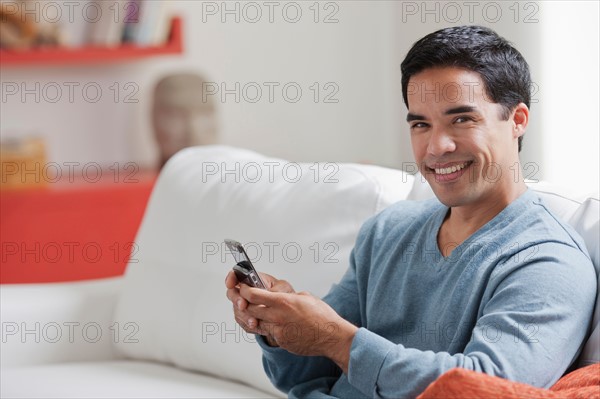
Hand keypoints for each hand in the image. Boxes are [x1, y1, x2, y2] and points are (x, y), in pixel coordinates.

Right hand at [225, 271, 293, 345]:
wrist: (287, 311)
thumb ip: (273, 290)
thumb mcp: (283, 288)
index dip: (231, 278)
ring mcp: (244, 303)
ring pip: (236, 308)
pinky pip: (241, 320)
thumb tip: (266, 292)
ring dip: (243, 315)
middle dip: (236, 299)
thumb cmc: (284, 295)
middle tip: (243, 304)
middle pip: (232, 292)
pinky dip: (247, 323)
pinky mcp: (245, 315)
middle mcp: (246, 291)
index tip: (231, 284)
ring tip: (253, 320)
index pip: (237, 275)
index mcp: (253, 279)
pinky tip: (255, 324)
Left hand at [240, 286, 357, 372]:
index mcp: (283, 302)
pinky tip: (278, 324)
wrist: (331, 336)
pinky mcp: (281, 341)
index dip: (244, 290)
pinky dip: (270, 327)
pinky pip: (269, 333)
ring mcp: (278, 331)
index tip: (243, 288)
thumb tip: (279, 296)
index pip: (252, 295)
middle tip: (246, 299)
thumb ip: (287, 296)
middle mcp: (277, 317)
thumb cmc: (322, 316)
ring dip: (257, 316)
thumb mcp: (304, 297)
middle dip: (245, 303)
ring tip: (263, 312)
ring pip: (258, 322)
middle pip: (249, 309)